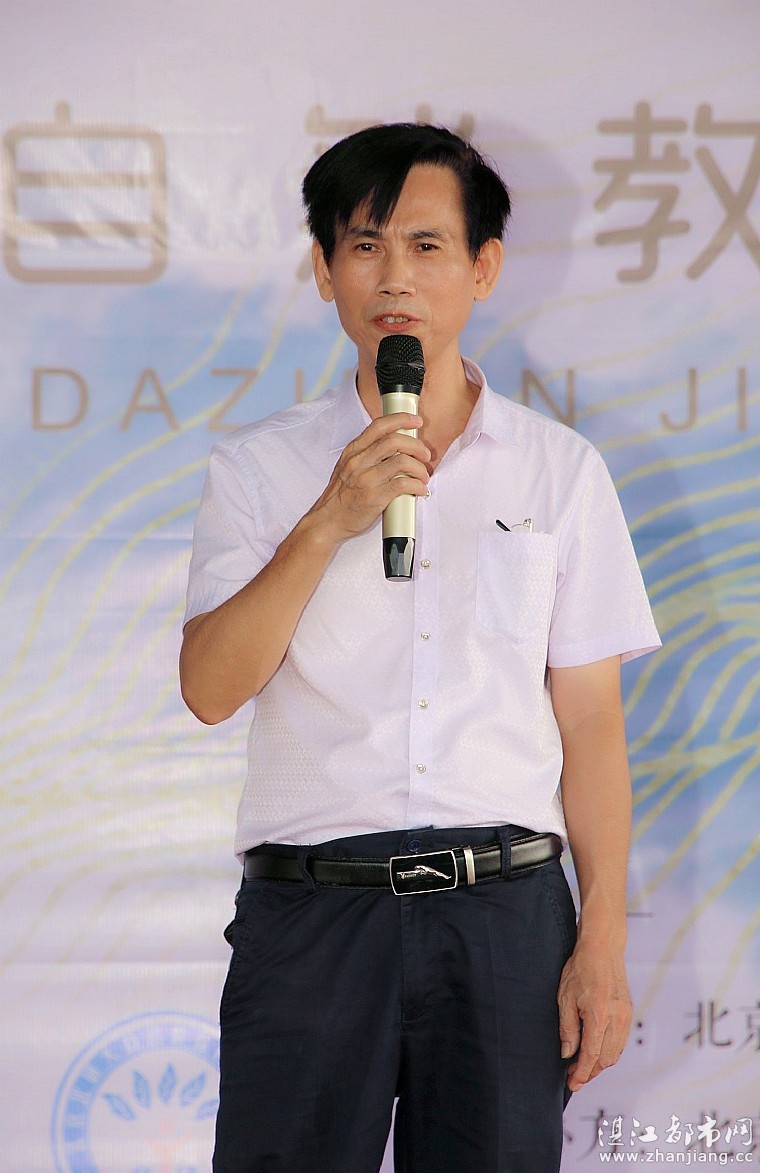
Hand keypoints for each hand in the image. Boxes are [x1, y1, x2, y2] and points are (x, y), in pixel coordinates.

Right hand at [309, 413, 430, 542]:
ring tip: (423, 476)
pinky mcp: (375, 497)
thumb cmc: (340, 497)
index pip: (379, 426)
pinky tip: (419, 489)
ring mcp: (366, 479)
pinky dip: (417, 485)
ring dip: (419, 468)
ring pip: (402, 462)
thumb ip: (366, 455)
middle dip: (416, 446)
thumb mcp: (347, 467)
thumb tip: (394, 447)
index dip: (401, 419)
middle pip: (394, 441)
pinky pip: (403, 484)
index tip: (416, 421)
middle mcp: (359, 462)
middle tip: (424, 455)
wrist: (327, 521)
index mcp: (353, 452)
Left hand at [557, 937, 631, 1091]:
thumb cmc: (580, 968)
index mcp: (599, 1016)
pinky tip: (597, 1052)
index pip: (591, 1056)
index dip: (581, 1073)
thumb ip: (568, 1029)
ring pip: (615, 1053)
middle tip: (574, 1077)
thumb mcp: (565, 998)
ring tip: (583, 1067)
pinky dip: (609, 1052)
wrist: (602, 948)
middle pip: (605, 1059)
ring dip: (600, 1064)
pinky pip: (621, 1041)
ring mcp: (625, 1016)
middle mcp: (616, 1020)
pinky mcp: (628, 1012)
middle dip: (590, 1072)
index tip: (572, 1084)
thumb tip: (568, 1054)